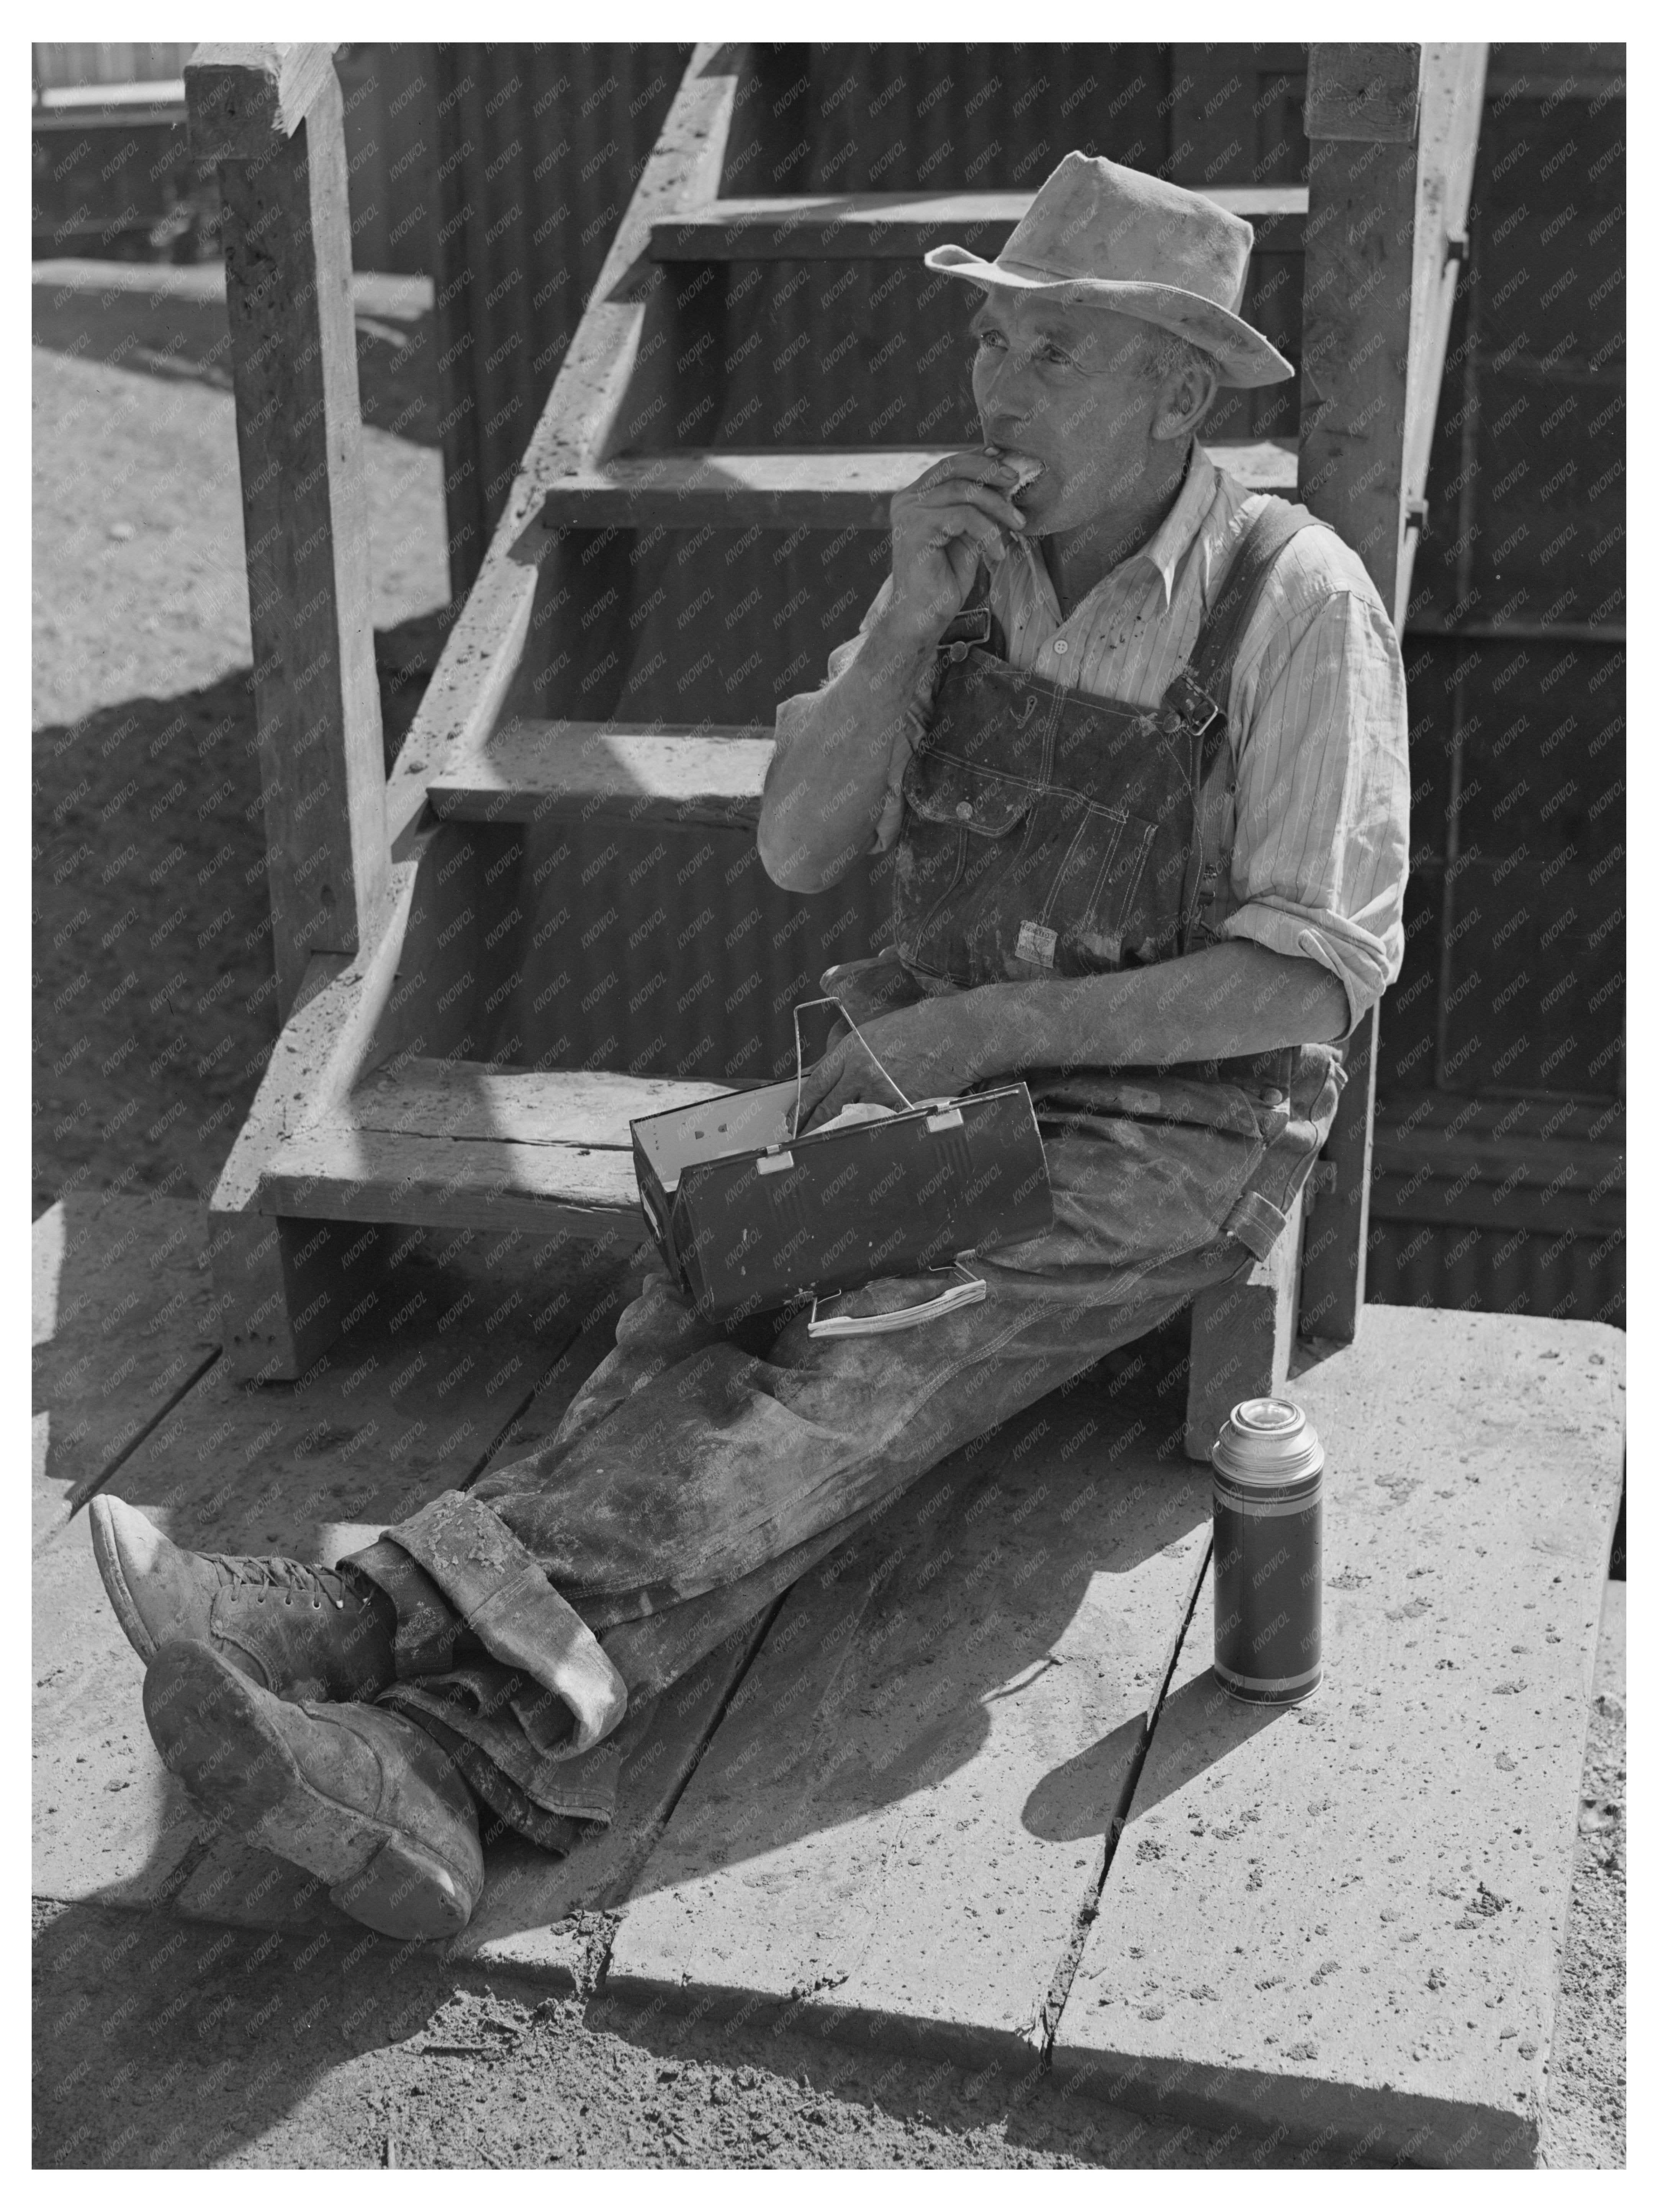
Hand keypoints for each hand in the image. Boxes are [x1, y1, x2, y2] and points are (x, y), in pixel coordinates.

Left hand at [790, 999, 982, 1134]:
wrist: (963, 1032)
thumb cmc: (928, 1023)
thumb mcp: (881, 1029)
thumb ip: (859, 1053)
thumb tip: (845, 1074)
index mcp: (852, 1048)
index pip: (815, 1083)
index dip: (801, 1105)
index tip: (793, 1117)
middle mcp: (861, 1071)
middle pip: (826, 1107)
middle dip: (811, 1126)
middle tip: (801, 1139)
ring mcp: (882, 1091)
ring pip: (851, 1120)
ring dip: (839, 1133)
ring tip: (828, 1146)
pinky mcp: (903, 1106)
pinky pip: (882, 1124)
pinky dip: (874, 1133)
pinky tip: (869, 1140)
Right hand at [885, 450, 1027, 645]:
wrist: (922, 618)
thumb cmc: (944, 581)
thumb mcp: (967, 537)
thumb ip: (977, 510)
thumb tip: (1006, 484)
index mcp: (916, 497)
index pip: (950, 465)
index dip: (980, 457)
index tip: (1007, 461)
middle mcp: (908, 500)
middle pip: (954, 466)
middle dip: (991, 470)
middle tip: (1017, 482)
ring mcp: (909, 512)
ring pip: (963, 491)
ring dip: (997, 506)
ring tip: (1017, 525)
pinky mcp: (916, 528)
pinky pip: (963, 516)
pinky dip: (987, 532)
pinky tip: (997, 553)